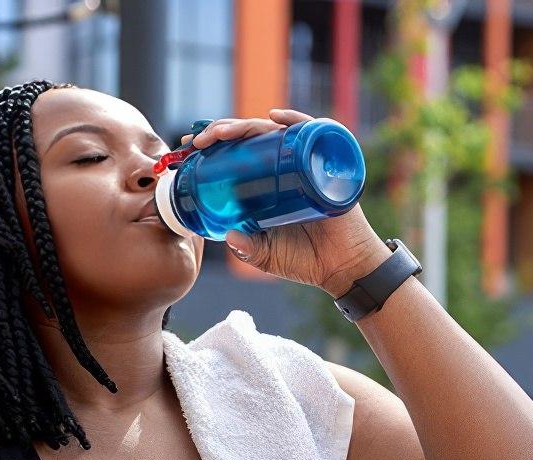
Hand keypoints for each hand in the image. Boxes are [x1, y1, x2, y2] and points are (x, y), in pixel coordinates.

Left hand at [184, 109, 389, 296]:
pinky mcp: (326, 165)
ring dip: (245, 126)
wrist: (343, 268)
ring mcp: (305, 164)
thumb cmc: (307, 259)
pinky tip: (274, 118)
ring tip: (221, 132)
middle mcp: (284, 168)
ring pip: (272, 132)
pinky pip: (312, 134)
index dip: (213, 147)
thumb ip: (247, 248)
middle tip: (198, 142)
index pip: (237, 155)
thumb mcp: (266, 255)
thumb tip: (228, 236)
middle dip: (220, 133)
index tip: (188, 147)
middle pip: (250, 139)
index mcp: (267, 184)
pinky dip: (295, 121)